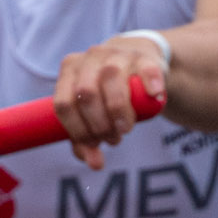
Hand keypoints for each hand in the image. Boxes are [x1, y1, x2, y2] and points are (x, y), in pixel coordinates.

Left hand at [53, 32, 169, 168]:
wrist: (138, 61)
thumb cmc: (107, 92)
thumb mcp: (92, 112)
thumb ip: (86, 139)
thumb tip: (94, 163)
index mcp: (70, 70)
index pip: (63, 104)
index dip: (78, 130)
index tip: (94, 144)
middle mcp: (90, 58)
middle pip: (86, 93)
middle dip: (99, 124)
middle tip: (113, 138)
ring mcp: (118, 54)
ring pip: (111, 78)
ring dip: (119, 112)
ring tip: (126, 129)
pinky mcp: (145, 56)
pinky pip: (147, 69)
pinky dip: (150, 85)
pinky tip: (154, 98)